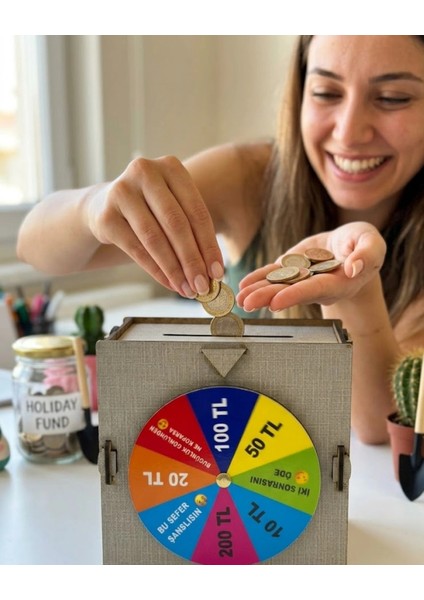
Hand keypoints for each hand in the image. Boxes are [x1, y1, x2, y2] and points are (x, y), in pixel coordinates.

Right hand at [87, 156, 223, 296]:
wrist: (103, 206)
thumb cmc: (150, 209)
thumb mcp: (173, 208)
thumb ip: (193, 232)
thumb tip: (213, 272)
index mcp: (171, 167)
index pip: (197, 212)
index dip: (209, 245)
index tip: (218, 273)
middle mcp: (145, 172)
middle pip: (176, 224)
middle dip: (192, 260)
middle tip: (204, 286)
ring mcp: (122, 192)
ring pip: (155, 238)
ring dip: (174, 269)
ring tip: (187, 289)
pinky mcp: (105, 215)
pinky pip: (136, 248)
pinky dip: (156, 270)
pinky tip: (169, 283)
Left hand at [236, 222, 386, 311]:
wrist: (352, 244)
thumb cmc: (365, 244)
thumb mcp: (372, 244)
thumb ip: (366, 255)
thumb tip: (353, 267)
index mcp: (337, 283)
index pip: (314, 290)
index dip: (295, 295)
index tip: (276, 302)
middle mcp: (316, 285)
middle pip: (290, 292)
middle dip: (268, 297)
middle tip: (247, 303)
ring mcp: (302, 277)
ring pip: (278, 285)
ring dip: (258, 292)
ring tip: (239, 299)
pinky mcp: (293, 268)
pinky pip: (274, 274)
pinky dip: (258, 278)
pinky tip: (243, 285)